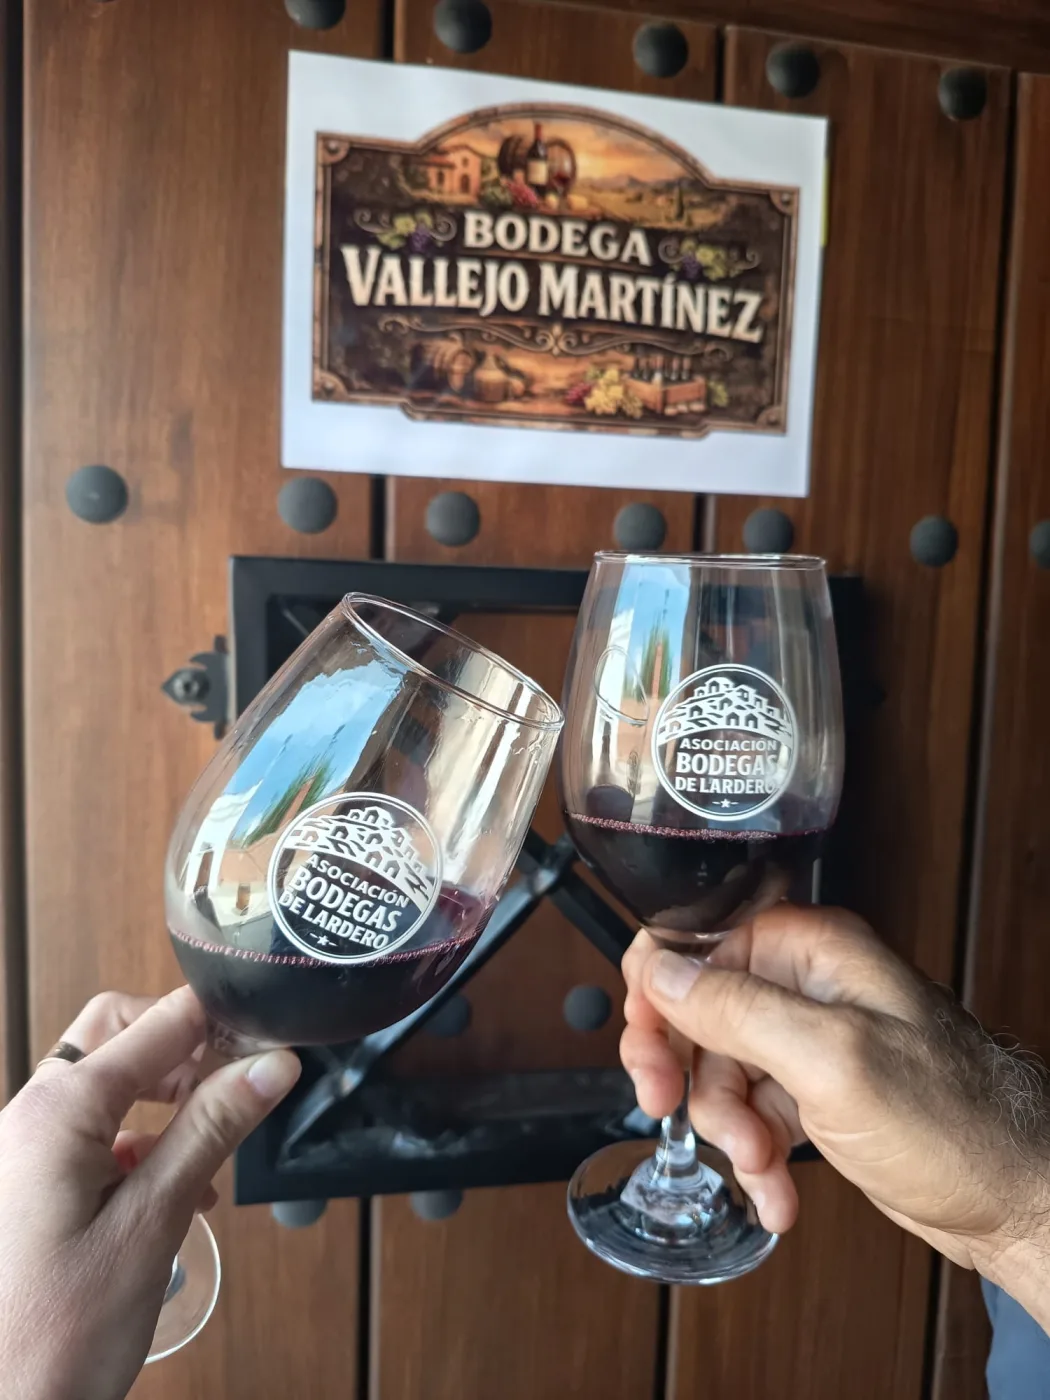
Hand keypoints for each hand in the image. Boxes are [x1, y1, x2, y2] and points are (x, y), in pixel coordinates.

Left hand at [0, 987, 300, 1399]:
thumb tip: (273, 1063)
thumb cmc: (59, 1335)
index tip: (276, 1046)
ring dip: (167, 1098)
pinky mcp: (25, 1186)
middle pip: (121, 1035)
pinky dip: (140, 1139)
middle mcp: (30, 1114)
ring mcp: (22, 1150)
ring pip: (107, 1083)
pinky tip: (179, 1189)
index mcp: (59, 1109)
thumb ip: (210, 1131)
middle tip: (242, 1087)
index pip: (158, 1023)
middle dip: (187, 1049)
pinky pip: (89, 1131)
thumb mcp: (151, 1225)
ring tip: (216, 1147)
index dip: (223, 1024)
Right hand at [620, 907, 1049, 1284]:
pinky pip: (752, 1113)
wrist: (1015, 1197)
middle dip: (690, 1074)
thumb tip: (660, 971)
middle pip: (699, 1012)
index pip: (700, 941)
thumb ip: (737, 1010)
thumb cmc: (953, 1120)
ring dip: (729, 1128)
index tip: (647, 1045)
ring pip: (719, 1071)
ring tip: (761, 1166)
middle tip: (668, 1107)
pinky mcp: (815, 1091)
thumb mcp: (830, 1059)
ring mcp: (810, 1040)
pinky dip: (755, 1156)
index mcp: (811, 950)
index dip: (659, 989)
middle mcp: (806, 986)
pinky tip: (776, 1192)